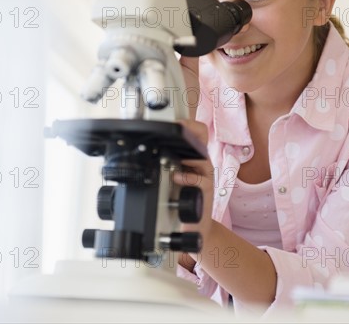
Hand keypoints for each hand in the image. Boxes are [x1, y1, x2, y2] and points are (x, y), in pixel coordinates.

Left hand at [173, 119, 213, 243]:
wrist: (194, 226)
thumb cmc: (180, 202)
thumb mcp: (171, 178)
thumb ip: (163, 164)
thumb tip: (143, 153)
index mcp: (191, 157)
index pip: (196, 132)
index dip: (188, 124)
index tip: (176, 122)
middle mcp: (200, 164)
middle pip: (202, 137)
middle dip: (191, 130)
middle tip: (180, 129)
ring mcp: (205, 177)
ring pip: (204, 157)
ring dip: (189, 155)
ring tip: (177, 156)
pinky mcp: (206, 192)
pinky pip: (202, 180)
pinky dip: (189, 178)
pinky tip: (178, 178)